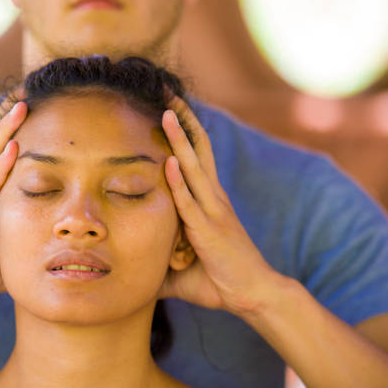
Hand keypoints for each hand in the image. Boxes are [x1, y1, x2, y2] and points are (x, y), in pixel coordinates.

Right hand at [0, 96, 26, 298]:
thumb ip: (21, 251)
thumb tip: (49, 260)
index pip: (3, 154)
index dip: (16, 131)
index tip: (35, 108)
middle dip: (12, 117)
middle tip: (30, 89)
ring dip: (7, 127)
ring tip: (23, 101)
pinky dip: (2, 163)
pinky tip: (14, 144)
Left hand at [159, 96, 284, 317]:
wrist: (254, 294)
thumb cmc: (220, 279)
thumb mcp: (182, 265)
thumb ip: (160, 259)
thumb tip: (133, 266)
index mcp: (209, 200)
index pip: (196, 156)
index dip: (184, 130)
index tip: (168, 106)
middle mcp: (213, 198)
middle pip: (198, 148)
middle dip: (182, 120)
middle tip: (166, 92)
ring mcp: (213, 211)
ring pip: (194, 167)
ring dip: (179, 139)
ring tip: (166, 111)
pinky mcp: (209, 230)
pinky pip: (190, 202)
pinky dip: (179, 181)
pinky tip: (168, 161)